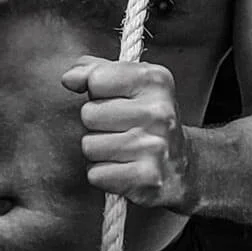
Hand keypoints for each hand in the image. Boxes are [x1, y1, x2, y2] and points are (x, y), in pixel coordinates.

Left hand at [61, 57, 191, 209]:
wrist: (182, 166)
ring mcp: (154, 147)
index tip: (112, 99)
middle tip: (120, 128)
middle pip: (89, 114)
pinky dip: (104, 175)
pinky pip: (97, 174)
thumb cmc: (149, 120)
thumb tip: (69, 78)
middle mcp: (158, 112)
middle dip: (96, 124)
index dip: (96, 91)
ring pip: (90, 146)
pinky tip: (124, 168)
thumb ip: (96, 71)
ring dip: (99, 151)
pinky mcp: (147, 179)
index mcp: (155, 81)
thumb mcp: (130, 83)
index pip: (96, 79)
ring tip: (122, 149)